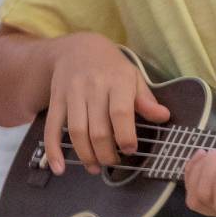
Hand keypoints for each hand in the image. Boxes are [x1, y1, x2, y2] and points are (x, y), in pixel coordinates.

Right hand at [39, 33, 168, 174]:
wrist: (77, 48)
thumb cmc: (111, 68)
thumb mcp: (133, 77)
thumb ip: (146, 100)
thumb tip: (163, 117)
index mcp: (117, 81)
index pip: (120, 113)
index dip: (125, 136)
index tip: (129, 150)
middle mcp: (93, 87)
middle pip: (98, 129)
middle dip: (106, 154)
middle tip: (113, 162)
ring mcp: (72, 94)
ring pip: (77, 132)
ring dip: (86, 155)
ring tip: (95, 167)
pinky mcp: (56, 100)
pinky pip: (52, 128)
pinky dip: (53, 151)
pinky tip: (59, 168)